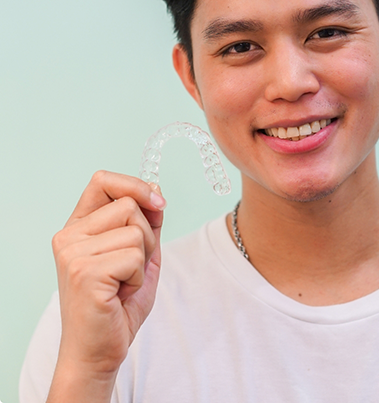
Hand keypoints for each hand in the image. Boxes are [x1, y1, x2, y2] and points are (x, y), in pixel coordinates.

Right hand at [48, 171, 165, 398]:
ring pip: (136, 232)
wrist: (99, 349)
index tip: (158, 202)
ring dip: (143, 260)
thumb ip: (146, 221)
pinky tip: (120, 292)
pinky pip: (135, 256)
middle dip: (146, 236)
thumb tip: (155, 188)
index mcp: (78, 226)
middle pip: (129, 205)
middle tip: (131, 266)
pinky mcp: (84, 272)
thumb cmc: (118, 302)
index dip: (135, 184)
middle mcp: (69, 236)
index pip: (103, 180)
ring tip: (123, 281)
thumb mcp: (140, 253)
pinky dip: (138, 277)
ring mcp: (73, 253)